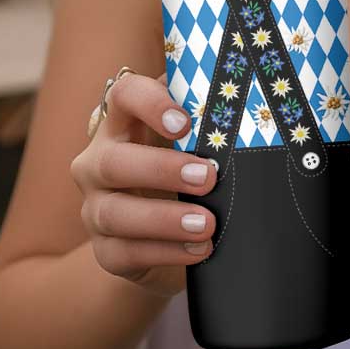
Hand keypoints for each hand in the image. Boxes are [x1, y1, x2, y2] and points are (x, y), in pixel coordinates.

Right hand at [70, 70, 217, 296]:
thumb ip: (209, 117)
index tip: (185, 122)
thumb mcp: (196, 141)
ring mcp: (96, 208)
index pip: (123, 95)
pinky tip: (199, 249)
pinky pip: (125, 253)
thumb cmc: (187, 170)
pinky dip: (166, 252)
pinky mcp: (105, 251)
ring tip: (207, 223)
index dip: (149, 103)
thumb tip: (253, 97)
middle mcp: (99, 162)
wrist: (170, 235)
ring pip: (115, 213)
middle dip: (161, 169)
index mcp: (123, 123)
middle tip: (209, 177)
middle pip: (114, 161)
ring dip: (164, 219)